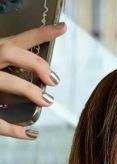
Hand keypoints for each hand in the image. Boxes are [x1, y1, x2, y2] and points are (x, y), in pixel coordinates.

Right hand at [0, 23, 65, 138]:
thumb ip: (9, 64)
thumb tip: (43, 77)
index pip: (16, 39)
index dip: (40, 33)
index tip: (63, 29)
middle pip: (7, 52)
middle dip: (34, 63)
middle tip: (54, 79)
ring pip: (1, 80)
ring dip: (27, 89)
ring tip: (46, 101)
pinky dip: (13, 129)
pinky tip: (30, 133)